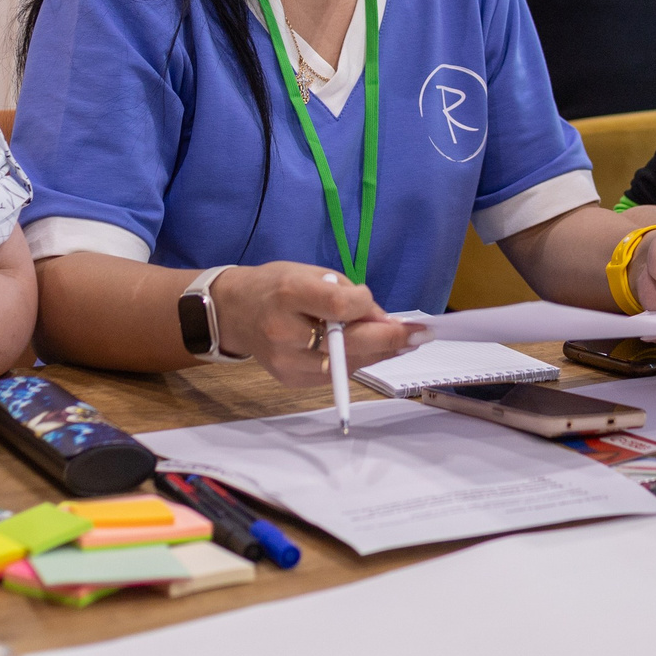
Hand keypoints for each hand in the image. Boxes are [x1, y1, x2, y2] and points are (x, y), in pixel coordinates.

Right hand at [211, 264, 418, 386]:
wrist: (234, 312)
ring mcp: (286, 362)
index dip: (367, 307)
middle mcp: (285, 331)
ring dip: (379, 354)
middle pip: (348, 345)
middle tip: (420, 336)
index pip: (340, 306)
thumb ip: (347, 295)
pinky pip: (335, 376)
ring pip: (347, 366)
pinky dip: (356, 362)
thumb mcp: (310, 274)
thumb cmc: (276, 285)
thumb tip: (385, 322)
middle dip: (389, 341)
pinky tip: (370, 350)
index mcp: (289, 293)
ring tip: (403, 342)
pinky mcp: (290, 381)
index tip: (384, 310)